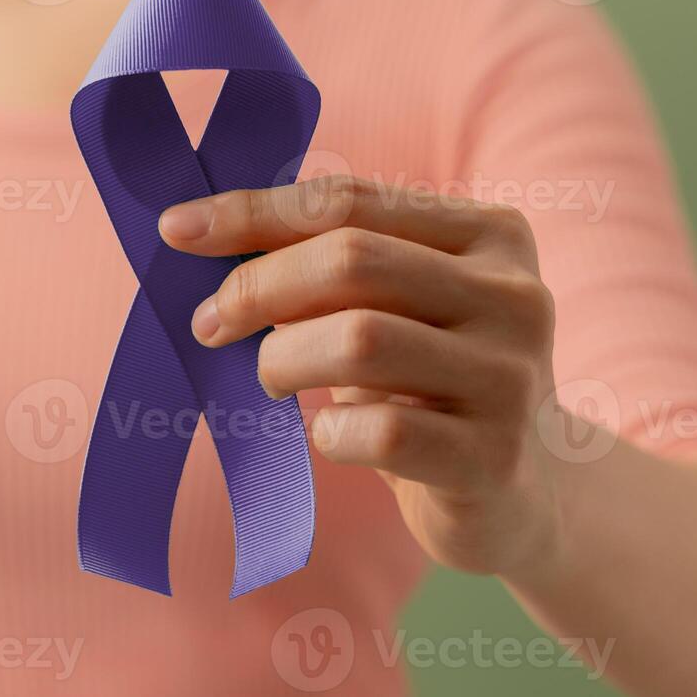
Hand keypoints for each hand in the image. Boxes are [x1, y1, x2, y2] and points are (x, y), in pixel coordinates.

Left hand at [158, 175, 568, 578]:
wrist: (521, 496)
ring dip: (285, 358)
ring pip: (361, 339)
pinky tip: (329, 434)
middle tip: (210, 324)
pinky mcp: (494, 457)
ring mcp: (512, 378)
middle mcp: (516, 296)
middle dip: (259, 286)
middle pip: (352, 259)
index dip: (254, 212)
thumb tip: (208, 238)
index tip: (176, 230)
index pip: (351, 201)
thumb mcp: (402, 309)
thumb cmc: (433, 386)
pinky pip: (384, 431)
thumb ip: (336, 265)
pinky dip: (331, 430)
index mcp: (493, 235)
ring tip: (268, 380)